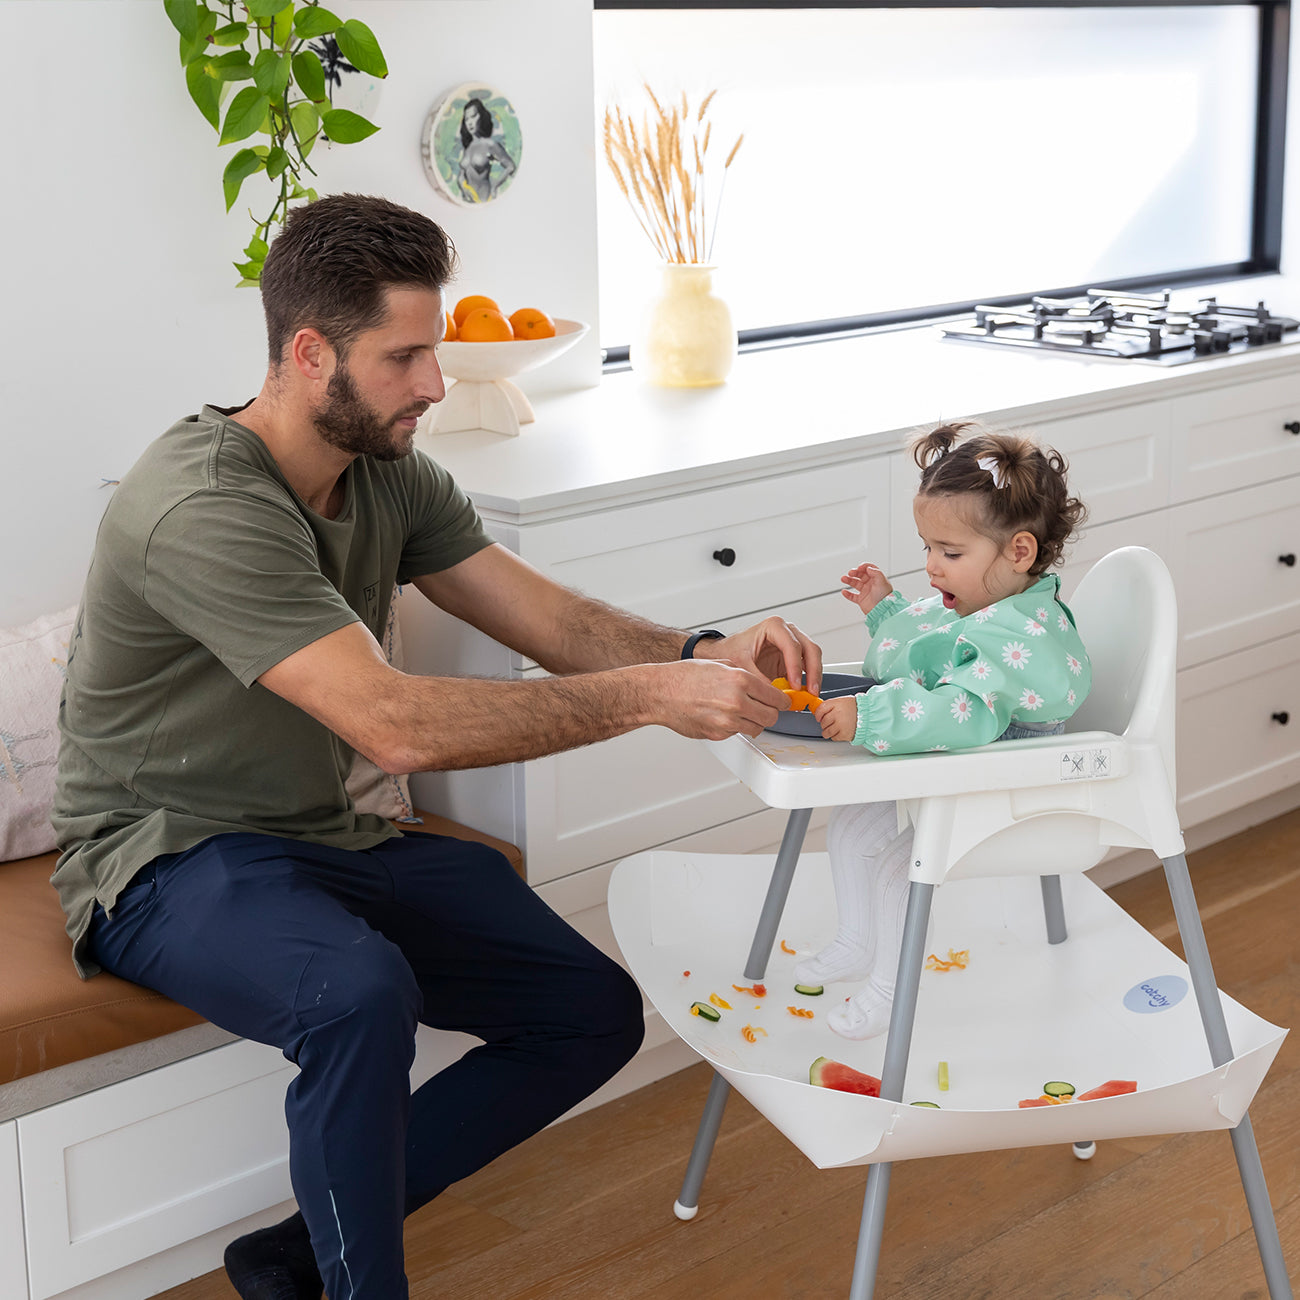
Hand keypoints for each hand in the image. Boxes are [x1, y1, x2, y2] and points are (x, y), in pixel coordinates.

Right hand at [644, 659, 790, 740]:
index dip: (782, 700)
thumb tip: (763, 686)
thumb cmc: (684, 677)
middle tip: (765, 708)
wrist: (660, 693)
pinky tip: (723, 716)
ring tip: (742, 712)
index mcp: (740, 680)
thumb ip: (744, 675)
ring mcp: (727, 721)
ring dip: (754, 721)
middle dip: (771, 712)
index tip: (783, 701)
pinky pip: (738, 733)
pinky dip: (735, 727)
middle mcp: (736, 701)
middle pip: (772, 716)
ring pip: (757, 728)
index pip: (777, 697)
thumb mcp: (720, 664)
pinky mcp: (718, 734)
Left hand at [692, 616, 823, 697]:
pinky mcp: (793, 656)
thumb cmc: (731, 651)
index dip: (796, 667)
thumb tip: (775, 695)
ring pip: (813, 655)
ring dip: (815, 675)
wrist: (726, 652)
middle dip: (813, 671)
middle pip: (809, 648)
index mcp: (773, 626)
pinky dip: (810, 678)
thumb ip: (758, 679)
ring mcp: (792, 642)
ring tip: (810, 694)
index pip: (792, 645)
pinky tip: (806, 691)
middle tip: (811, 691)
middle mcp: (786, 631)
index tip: (795, 685)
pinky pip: (808, 665)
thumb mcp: (741, 665)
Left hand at [815, 696, 858, 742]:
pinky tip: (841, 731)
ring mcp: (840, 725)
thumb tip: (819, 713)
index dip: (818, 714)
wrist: (870, 715)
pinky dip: (836, 736)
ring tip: (835, 728)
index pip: (820, 709)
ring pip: (826, 732)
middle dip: (825, 724)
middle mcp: (837, 714)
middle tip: (830, 723)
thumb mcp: (842, 701)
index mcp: (836, 704)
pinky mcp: (845, 734)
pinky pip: (834, 738)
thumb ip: (831, 706)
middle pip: (823, 722)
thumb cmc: (857, 708)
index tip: (818, 717)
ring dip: (828, 732)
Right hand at [841, 563, 892, 614]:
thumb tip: (868, 568)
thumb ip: (876, 572)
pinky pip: (852, 596)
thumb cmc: (885, 596)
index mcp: (877, 579)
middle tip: (850, 573)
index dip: (864, 566)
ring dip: (849, 580)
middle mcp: (871, 584)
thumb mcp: (882, 581)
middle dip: (854, 572)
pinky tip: (844, 591)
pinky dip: (847, 594)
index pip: (869, 569)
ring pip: (855, 584)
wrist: (883, 610)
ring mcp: (866, 592)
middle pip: (860, 575)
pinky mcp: (861, 600)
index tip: (859, 567)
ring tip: (843, 578)